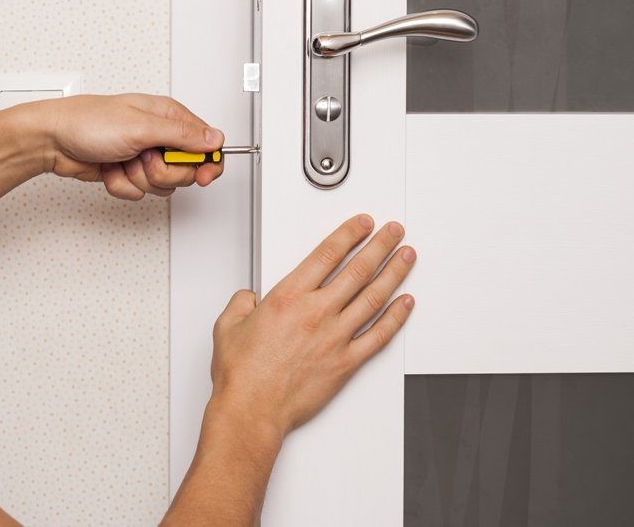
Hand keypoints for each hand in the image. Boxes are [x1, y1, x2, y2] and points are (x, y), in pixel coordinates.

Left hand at [31, 93, 225, 199]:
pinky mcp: (128, 172)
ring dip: (138, 179)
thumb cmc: (88, 122)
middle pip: (185, 171)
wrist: (52, 140)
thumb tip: (215, 139)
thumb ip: (183, 135)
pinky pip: (138, 192)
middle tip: (144, 158)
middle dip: (162, 172)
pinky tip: (109, 169)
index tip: (201, 176)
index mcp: (168, 117)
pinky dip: (121, 185)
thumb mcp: (142, 127)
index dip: (207, 163)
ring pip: (161, 186)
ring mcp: (142, 156)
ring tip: (121, 161)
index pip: (206, 143)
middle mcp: (158, 136)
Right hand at [208, 213, 415, 442]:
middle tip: (393, 232)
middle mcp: (317, 313)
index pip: (327, 254)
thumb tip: (248, 298)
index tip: (363, 224)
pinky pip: (379, 335)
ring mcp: (335, 337)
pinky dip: (396, 317)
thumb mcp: (228, 325)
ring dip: (394, 273)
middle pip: (358, 269)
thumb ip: (241, 303)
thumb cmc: (242, 374)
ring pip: (374, 297)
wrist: (253, 409)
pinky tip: (406, 304)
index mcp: (288, 297)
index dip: (349, 234)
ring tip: (406, 257)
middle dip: (380, 245)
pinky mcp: (346, 362)